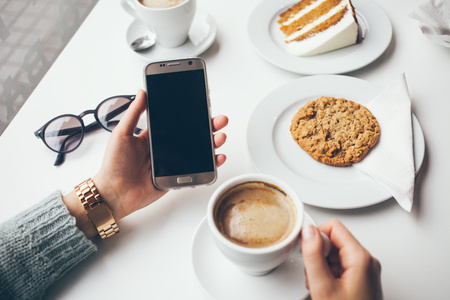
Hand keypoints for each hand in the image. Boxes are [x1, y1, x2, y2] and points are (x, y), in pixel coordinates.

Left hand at [94, 89, 227, 219]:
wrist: (115, 193)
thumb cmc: (114, 165)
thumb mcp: (121, 134)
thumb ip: (133, 113)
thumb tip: (142, 92)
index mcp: (153, 135)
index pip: (177, 120)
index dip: (191, 112)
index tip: (203, 102)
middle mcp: (165, 147)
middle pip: (193, 134)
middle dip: (209, 126)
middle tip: (219, 119)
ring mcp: (172, 162)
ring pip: (198, 150)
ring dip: (212, 142)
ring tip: (220, 137)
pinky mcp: (176, 176)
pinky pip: (196, 169)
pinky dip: (210, 164)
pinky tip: (217, 157)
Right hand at [301, 219, 381, 299]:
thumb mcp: (323, 287)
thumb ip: (313, 256)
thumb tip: (308, 232)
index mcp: (361, 258)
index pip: (333, 227)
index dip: (316, 235)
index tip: (306, 249)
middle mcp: (367, 262)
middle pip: (334, 240)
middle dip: (318, 254)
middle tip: (314, 274)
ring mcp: (365, 271)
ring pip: (335, 254)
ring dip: (321, 266)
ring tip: (319, 285)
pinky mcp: (361, 280)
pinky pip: (340, 267)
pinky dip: (328, 274)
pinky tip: (325, 289)